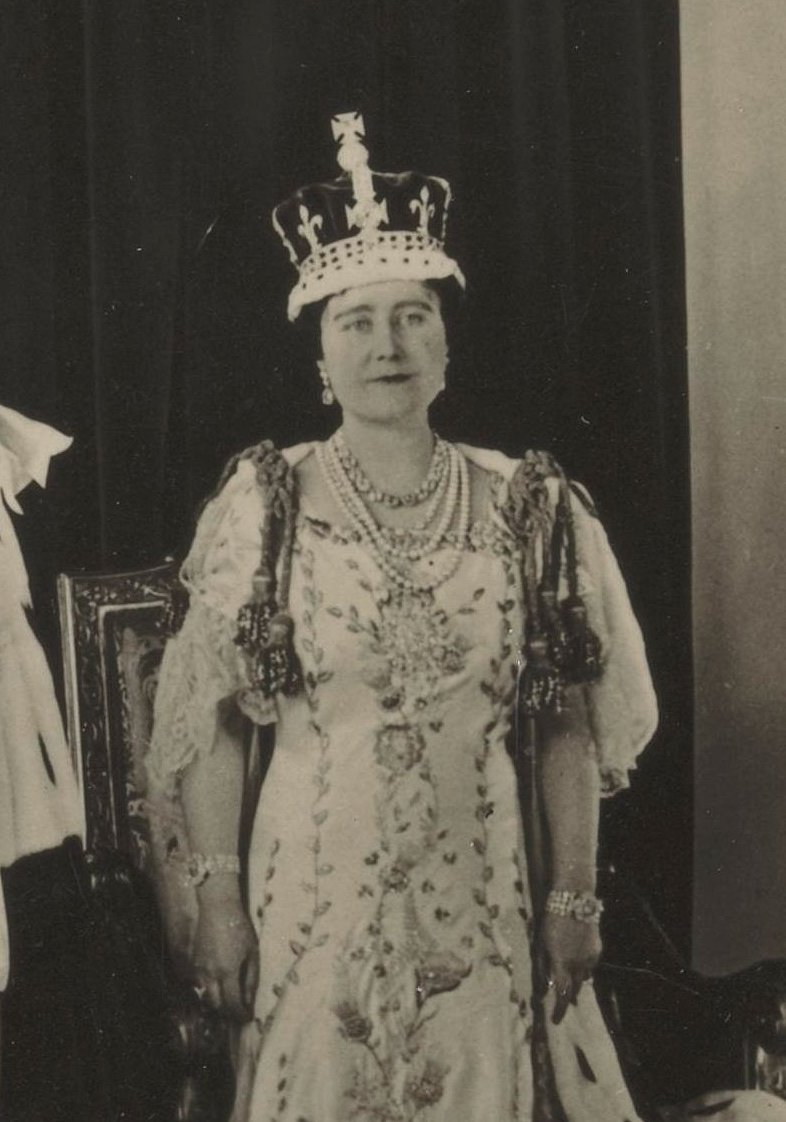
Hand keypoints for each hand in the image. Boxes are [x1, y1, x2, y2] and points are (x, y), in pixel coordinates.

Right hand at [192, 902, 258, 1020]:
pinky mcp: (190, 963)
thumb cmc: (237, 926)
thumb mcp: (252, 951)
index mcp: (227, 971)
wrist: (216, 907)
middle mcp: (209, 973)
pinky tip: (215, 983)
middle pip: (216, 1006)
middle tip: (238, 1009)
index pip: (232, 1005)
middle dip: (227, 1011)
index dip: (240, 1015)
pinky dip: (206, 989)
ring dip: (216, 1001)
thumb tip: (249, 1001)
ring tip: (227, 997)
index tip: (247, 1018)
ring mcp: (196, 969)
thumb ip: (251, 978)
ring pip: (204, 996)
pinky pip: (196, 985)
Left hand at [541, 912, 601, 1024]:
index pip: (561, 995)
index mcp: (561, 963)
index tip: (556, 1021)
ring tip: (569, 984)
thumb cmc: (551, 920)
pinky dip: (583, 969)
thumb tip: (543, 990)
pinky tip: (577, 963)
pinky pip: (589, 967)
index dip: (559, 1010)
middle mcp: (577, 964)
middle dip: (567, 997)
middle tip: (561, 1003)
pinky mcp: (597, 950)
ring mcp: (589, 958)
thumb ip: (543, 968)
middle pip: (573, 990)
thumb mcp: (541, 944)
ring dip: (575, 983)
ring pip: (583, 979)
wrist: (573, 900)